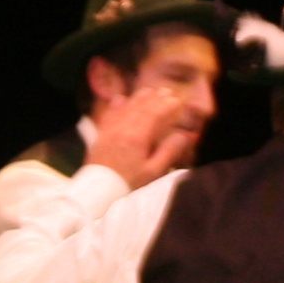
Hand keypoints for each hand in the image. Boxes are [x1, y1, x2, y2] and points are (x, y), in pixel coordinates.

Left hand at [85, 91, 202, 189]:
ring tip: (148, 91)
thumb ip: (169, 152)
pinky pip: (109, 115)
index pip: (155, 115)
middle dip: (155, 98)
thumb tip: (184, 136)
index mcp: (138, 137)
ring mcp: (111, 130)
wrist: (99, 190)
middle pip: (141, 108)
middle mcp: (124, 129)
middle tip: (166, 92)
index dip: (167, 106)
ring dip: (138, 98)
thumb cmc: (129, 183)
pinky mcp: (101, 135)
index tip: (177, 101)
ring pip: (126, 108)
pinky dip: (116, 105)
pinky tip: (120, 99)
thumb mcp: (154, 172)